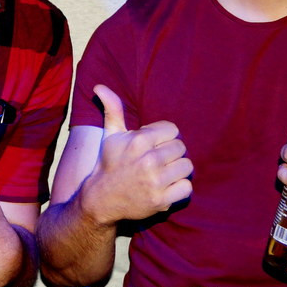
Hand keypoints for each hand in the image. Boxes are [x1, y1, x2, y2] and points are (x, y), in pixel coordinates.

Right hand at [79, 85, 192, 225]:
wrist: (102, 199)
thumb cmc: (110, 163)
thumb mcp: (110, 134)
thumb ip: (113, 108)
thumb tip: (99, 86)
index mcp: (138, 141)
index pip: (173, 130)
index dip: (163, 137)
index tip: (151, 146)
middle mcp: (149, 160)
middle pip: (181, 148)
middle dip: (170, 153)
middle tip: (156, 161)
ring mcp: (156, 182)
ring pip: (187, 166)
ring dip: (177, 170)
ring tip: (162, 173)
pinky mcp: (162, 201)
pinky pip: (187, 187)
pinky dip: (179, 188)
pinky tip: (165, 187)